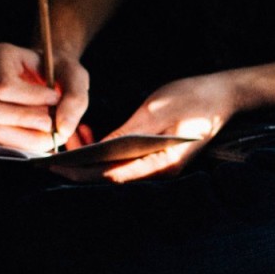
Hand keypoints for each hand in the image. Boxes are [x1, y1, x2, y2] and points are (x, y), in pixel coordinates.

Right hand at [0, 43, 91, 152]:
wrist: (51, 74)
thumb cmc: (59, 70)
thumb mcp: (75, 75)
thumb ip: (75, 98)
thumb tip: (63, 129)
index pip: (4, 86)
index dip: (32, 98)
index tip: (55, 98)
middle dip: (23, 120)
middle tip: (50, 121)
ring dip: (28, 137)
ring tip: (51, 130)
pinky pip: (2, 143)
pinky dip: (27, 143)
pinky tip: (42, 135)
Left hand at [52, 72, 239, 182]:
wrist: (224, 95)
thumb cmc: (193, 98)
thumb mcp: (155, 110)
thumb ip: (126, 133)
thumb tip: (97, 150)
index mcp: (162, 164)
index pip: (113, 176)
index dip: (81, 172)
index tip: (55, 166)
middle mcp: (160, 172)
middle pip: (110, 177)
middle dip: (79, 167)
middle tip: (50, 155)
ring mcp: (159, 167)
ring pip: (115, 170)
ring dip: (90, 158)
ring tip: (71, 137)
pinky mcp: (156, 159)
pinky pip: (125, 162)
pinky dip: (104, 152)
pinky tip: (90, 136)